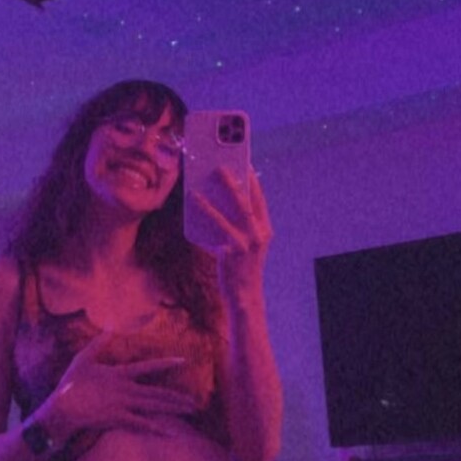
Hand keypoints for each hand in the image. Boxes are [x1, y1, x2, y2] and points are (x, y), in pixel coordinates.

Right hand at [41, 334, 196, 440]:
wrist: (62, 408)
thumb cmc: (71, 384)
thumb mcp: (82, 359)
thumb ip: (98, 343)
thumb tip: (109, 327)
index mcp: (119, 373)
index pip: (148, 367)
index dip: (166, 363)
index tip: (183, 361)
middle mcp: (125, 388)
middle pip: (157, 392)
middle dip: (177, 398)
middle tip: (195, 403)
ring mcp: (123, 404)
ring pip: (154, 406)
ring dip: (173, 409)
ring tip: (189, 412)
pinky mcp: (118, 419)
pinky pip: (142, 424)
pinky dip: (157, 428)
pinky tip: (171, 432)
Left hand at [191, 167, 272, 304]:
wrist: (244, 296)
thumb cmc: (240, 268)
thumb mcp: (244, 245)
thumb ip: (237, 225)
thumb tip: (217, 199)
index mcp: (265, 230)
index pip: (259, 200)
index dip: (252, 181)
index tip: (244, 163)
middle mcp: (260, 234)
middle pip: (247, 201)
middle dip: (235, 181)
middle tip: (221, 165)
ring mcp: (248, 242)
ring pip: (234, 210)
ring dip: (219, 192)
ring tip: (203, 180)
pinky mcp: (234, 251)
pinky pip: (218, 225)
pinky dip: (206, 210)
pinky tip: (195, 200)